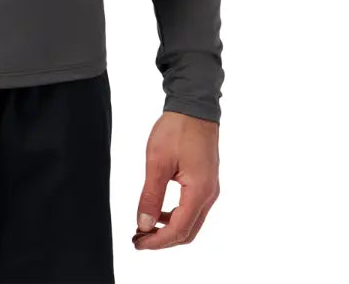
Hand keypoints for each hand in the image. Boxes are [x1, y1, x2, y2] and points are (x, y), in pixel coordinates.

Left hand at [132, 110, 219, 250]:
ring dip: (169, 229)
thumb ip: (151, 195)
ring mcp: (210, 188)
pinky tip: (159, 210)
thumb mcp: (157, 162)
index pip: (179, 230)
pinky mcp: (206, 182)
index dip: (157, 241)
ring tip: (145, 226)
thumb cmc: (177, 129)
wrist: (194, 106)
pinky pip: (193, 209)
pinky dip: (176, 216)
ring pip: (192, 222)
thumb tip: (144, 224)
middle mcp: (209, 194)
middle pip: (188, 232)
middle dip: (163, 240)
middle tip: (139, 239)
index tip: (137, 242)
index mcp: (199, 191)